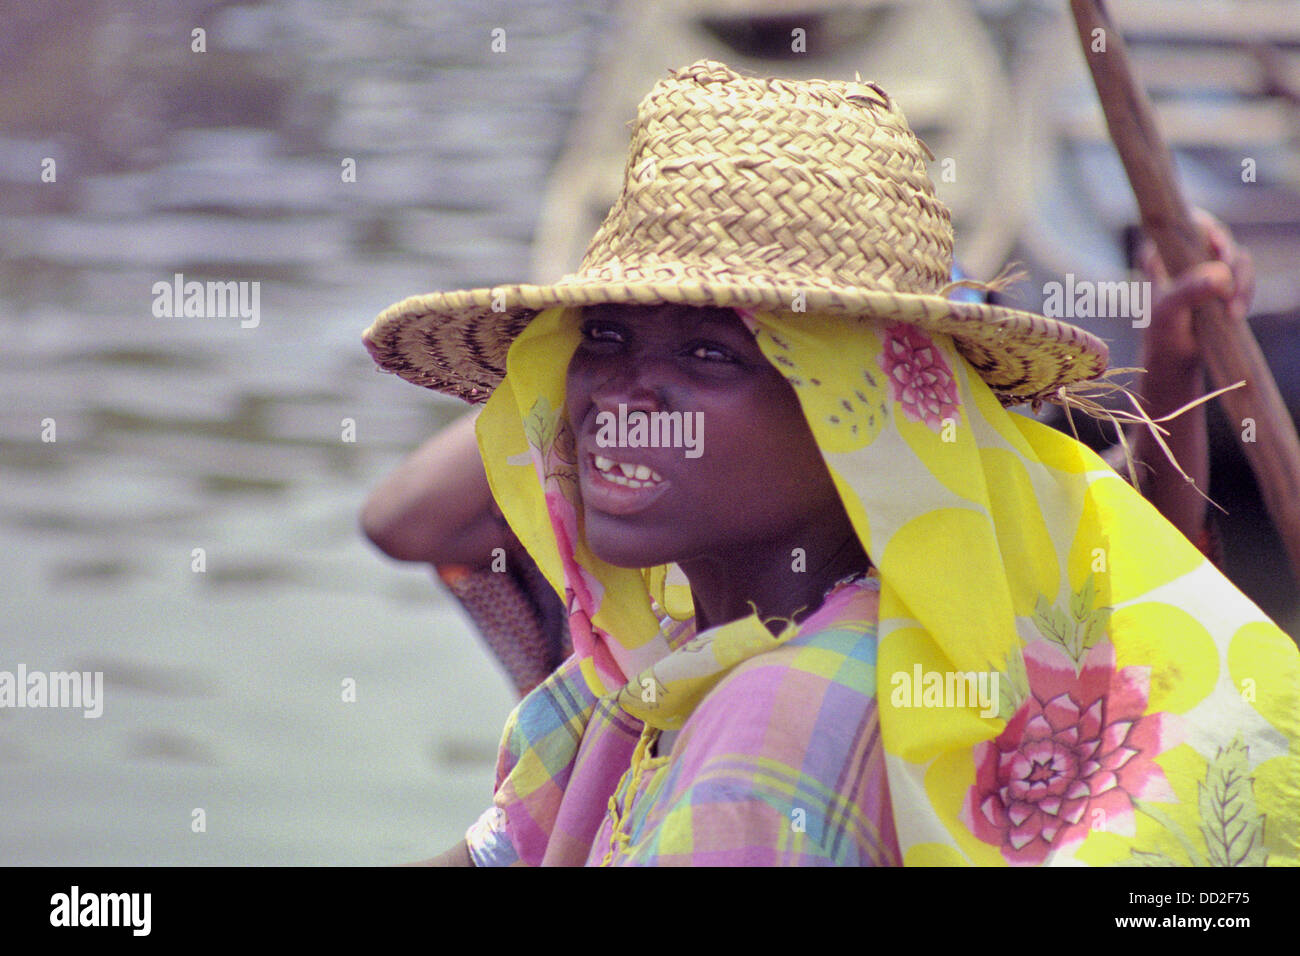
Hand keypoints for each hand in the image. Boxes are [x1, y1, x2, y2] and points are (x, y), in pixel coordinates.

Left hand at [1137, 209, 1255, 368]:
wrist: (1173, 359)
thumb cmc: (1162, 333)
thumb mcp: (1169, 312)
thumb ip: (1189, 292)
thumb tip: (1219, 276)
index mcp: (1159, 253)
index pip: (1183, 224)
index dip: (1205, 227)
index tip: (1217, 247)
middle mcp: (1182, 254)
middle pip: (1217, 237)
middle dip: (1229, 262)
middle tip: (1230, 288)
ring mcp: (1204, 267)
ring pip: (1235, 257)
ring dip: (1241, 282)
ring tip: (1232, 311)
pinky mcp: (1221, 281)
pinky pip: (1243, 275)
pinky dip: (1245, 291)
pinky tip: (1236, 313)